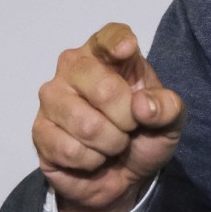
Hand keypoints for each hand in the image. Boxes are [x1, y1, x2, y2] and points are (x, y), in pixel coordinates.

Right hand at [32, 23, 185, 211]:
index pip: (108, 37)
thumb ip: (167, 107)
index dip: (117, 42)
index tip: (127, 49)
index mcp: (108, 55)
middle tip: (130, 127)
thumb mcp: (171, 120)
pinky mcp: (39, 130)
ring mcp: (52, 98)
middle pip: (103, 88)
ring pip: (86, 124)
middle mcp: (74, 68)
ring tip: (112, 142)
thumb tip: (141, 105)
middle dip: (127, 119)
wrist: (124, 174)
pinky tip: (92, 156)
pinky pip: (69, 149)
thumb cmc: (145, 133)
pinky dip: (91, 161)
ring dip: (111, 143)